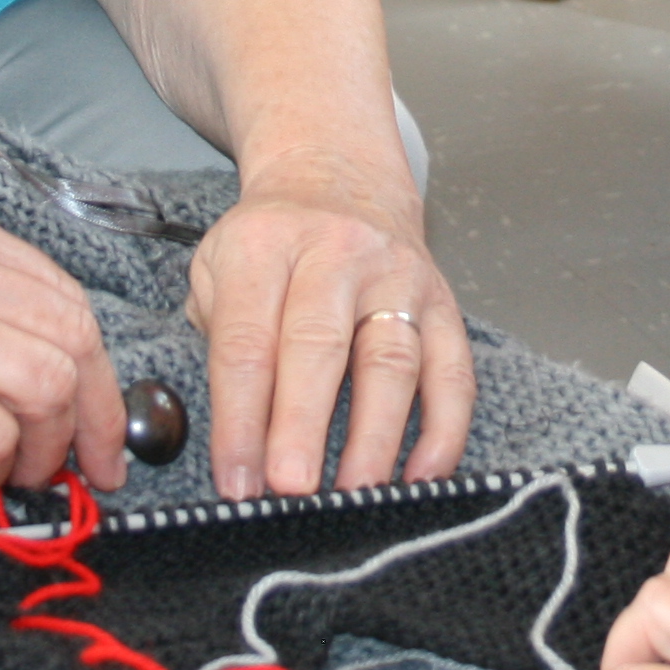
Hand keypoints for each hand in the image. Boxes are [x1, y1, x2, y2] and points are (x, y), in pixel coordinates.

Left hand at [181, 160, 472, 495]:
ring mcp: (397, 277)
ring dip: (374, 438)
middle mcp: (336, 254)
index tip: (235, 479)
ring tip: (352, 494)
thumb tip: (230, 438)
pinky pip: (453, 370)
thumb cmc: (272, 240)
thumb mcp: (217, 265)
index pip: (247, 341)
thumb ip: (216, 339)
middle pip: (319, 347)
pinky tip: (421, 474)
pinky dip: (444, 429)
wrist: (338, 176)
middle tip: (289, 487)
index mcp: (267, 246)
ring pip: (391, 361)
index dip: (239, 417)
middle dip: (303, 425)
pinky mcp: (443, 302)